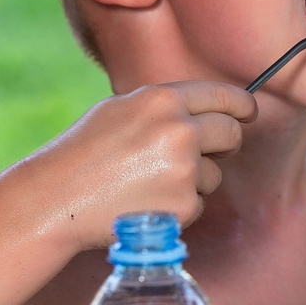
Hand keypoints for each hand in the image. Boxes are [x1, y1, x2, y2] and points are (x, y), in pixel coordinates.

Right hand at [47, 82, 256, 245]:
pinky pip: (197, 204)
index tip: (248, 113)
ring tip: (148, 183)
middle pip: (230, 133)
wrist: (57, 199)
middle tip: (210, 151)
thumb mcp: (121, 109)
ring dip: (194, 180)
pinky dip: (178, 207)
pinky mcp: (182, 207)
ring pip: (214, 174)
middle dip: (225, 143)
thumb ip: (164, 107)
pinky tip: (145, 203)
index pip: (224, 96)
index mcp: (163, 99)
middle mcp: (180, 130)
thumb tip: (204, 111)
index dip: (242, 106)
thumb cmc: (82, 152)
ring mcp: (184, 170)